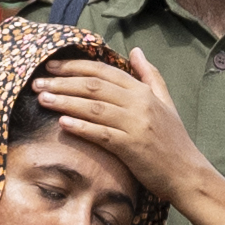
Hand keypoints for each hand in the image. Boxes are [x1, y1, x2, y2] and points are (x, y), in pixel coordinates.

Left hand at [26, 50, 214, 208]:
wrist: (187, 173)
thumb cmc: (173, 140)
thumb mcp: (166, 102)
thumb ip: (150, 75)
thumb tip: (136, 50)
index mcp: (143, 91)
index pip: (103, 71)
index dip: (75, 66)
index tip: (52, 65)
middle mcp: (139, 103)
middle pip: (93, 86)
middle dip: (62, 82)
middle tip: (37, 82)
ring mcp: (135, 124)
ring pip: (93, 107)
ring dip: (65, 101)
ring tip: (42, 99)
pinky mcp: (131, 147)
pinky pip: (101, 133)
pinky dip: (81, 126)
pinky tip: (62, 123)